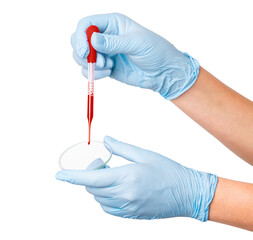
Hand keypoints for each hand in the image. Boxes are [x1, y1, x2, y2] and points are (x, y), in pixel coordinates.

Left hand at [56, 136, 216, 220]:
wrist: (188, 193)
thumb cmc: (169, 171)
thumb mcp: (144, 154)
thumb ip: (121, 147)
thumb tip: (105, 140)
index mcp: (127, 178)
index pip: (91, 180)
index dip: (72, 177)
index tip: (59, 175)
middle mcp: (125, 196)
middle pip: (93, 189)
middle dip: (91, 175)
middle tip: (102, 163)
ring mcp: (128, 209)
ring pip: (99, 199)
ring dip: (98, 186)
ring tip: (112, 174)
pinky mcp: (131, 215)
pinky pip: (109, 208)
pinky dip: (105, 197)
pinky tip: (117, 187)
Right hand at [71, 13, 199, 99]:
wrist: (162, 72)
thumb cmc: (155, 51)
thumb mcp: (136, 43)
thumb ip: (114, 42)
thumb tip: (92, 40)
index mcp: (113, 23)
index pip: (86, 24)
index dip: (80, 36)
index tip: (84, 52)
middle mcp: (106, 37)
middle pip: (79, 40)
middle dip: (83, 53)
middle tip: (97, 62)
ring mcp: (105, 53)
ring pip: (82, 57)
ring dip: (90, 64)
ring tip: (108, 67)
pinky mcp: (106, 67)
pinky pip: (90, 70)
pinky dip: (94, 74)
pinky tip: (108, 72)